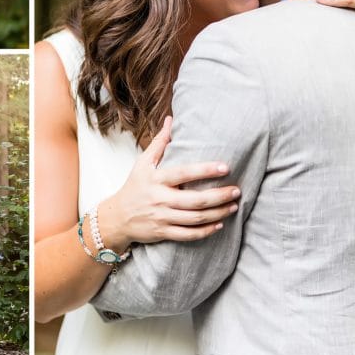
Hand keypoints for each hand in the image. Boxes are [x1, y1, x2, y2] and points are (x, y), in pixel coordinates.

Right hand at [96, 116, 239, 252]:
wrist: (117, 217)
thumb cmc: (134, 186)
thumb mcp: (143, 163)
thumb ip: (160, 142)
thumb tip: (170, 120)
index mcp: (156, 179)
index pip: (183, 173)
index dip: (205, 170)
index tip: (225, 167)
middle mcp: (159, 199)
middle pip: (195, 200)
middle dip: (219, 196)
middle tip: (237, 190)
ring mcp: (162, 217)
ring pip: (195, 218)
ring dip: (218, 213)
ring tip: (234, 206)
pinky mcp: (164, 232)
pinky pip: (189, 234)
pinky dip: (206, 231)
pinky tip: (220, 224)